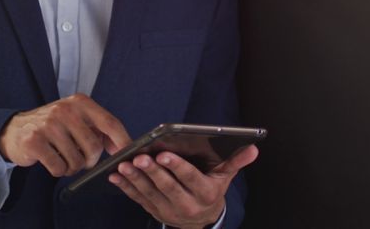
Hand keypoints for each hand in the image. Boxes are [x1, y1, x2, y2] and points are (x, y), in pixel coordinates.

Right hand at [0, 93, 131, 176]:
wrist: (15, 130)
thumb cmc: (52, 127)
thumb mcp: (76, 120)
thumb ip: (100, 130)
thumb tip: (124, 147)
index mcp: (80, 102)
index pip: (110, 123)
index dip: (122, 141)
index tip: (127, 155)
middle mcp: (65, 110)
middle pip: (94, 147)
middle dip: (90, 161)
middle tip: (80, 160)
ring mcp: (49, 125)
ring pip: (77, 161)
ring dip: (72, 167)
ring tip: (62, 158)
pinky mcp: (35, 141)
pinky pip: (59, 168)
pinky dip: (58, 170)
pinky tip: (51, 161)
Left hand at [109, 145, 258, 228]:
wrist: (201, 222)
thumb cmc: (211, 190)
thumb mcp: (225, 177)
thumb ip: (235, 162)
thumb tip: (253, 148)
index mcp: (205, 193)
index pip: (190, 179)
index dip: (177, 167)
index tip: (164, 154)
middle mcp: (187, 204)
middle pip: (168, 187)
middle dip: (153, 172)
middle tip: (140, 157)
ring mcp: (168, 210)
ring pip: (150, 194)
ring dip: (135, 179)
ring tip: (124, 164)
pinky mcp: (154, 211)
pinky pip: (138, 199)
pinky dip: (126, 188)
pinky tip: (116, 176)